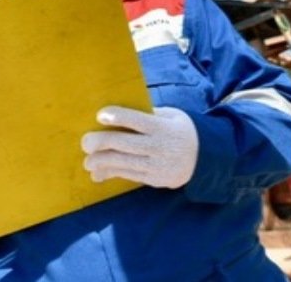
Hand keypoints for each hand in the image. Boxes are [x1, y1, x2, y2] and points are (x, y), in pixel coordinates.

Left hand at [81, 106, 197, 188]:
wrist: (205, 159)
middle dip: (102, 143)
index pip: (138, 120)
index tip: (100, 115)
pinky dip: (111, 174)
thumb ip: (150, 113)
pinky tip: (97, 174)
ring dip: (101, 162)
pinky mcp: (154, 179)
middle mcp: (159, 147)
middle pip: (125, 144)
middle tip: (85, 142)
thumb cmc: (182, 130)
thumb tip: (122, 111)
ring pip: (124, 163)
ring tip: (87, 161)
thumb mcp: (173, 116)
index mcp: (163, 127)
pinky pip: (129, 176)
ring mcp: (156, 165)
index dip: (118, 117)